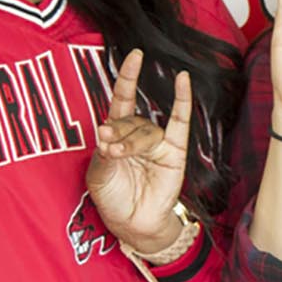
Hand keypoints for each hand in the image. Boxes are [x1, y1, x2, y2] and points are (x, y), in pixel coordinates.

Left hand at [87, 51, 198, 259]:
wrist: (134, 224)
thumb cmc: (114, 199)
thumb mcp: (99, 177)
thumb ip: (103, 154)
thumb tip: (106, 132)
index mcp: (116, 134)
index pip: (121, 99)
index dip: (126, 78)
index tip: (133, 57)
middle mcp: (137, 134)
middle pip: (129, 120)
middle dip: (118, 133)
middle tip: (109, 149)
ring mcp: (157, 142)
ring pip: (145, 130)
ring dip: (131, 141)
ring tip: (119, 155)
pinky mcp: (174, 151)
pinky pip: (180, 123)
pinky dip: (182, 101)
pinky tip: (182, 80)